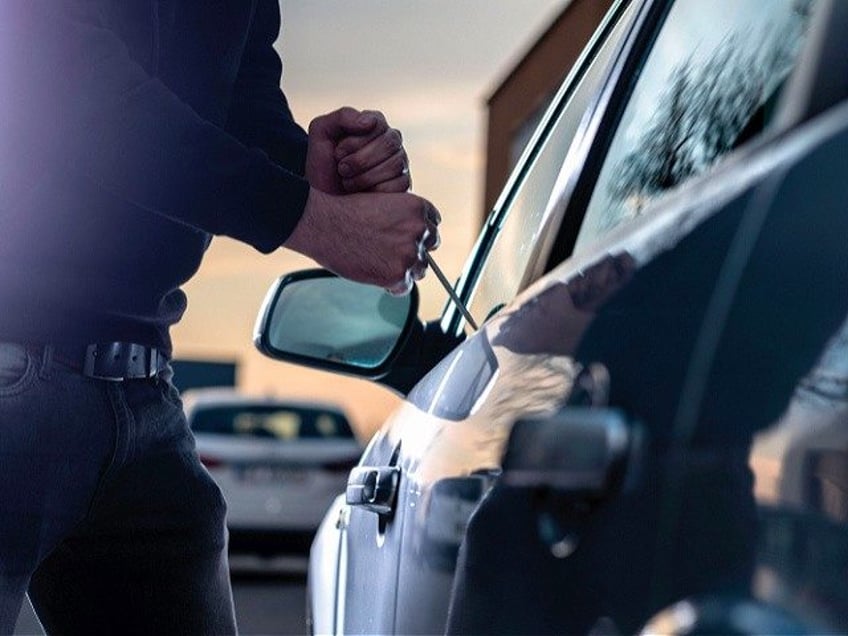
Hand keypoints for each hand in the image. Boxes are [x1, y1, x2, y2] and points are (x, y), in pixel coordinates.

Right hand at [285, 188, 439, 291]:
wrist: (323, 225)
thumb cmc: (344, 213)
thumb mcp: (382, 204)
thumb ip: (402, 220)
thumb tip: (412, 240)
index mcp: (417, 208)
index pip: (432, 225)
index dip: (418, 234)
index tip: (407, 239)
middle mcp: (418, 230)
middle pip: (429, 249)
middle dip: (414, 252)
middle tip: (391, 254)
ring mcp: (409, 254)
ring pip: (419, 270)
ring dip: (404, 270)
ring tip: (379, 264)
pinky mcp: (397, 275)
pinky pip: (404, 287)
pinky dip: (392, 286)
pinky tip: (376, 275)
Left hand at [306, 107, 410, 194]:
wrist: (324, 202)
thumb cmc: (323, 166)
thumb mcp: (321, 133)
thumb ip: (343, 117)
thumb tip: (370, 122)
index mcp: (375, 124)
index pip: (377, 125)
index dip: (354, 142)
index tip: (337, 154)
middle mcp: (392, 141)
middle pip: (389, 144)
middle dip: (359, 161)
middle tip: (342, 170)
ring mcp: (400, 163)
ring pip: (395, 165)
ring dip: (364, 177)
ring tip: (348, 182)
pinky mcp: (403, 185)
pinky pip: (398, 186)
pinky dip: (375, 191)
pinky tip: (362, 194)